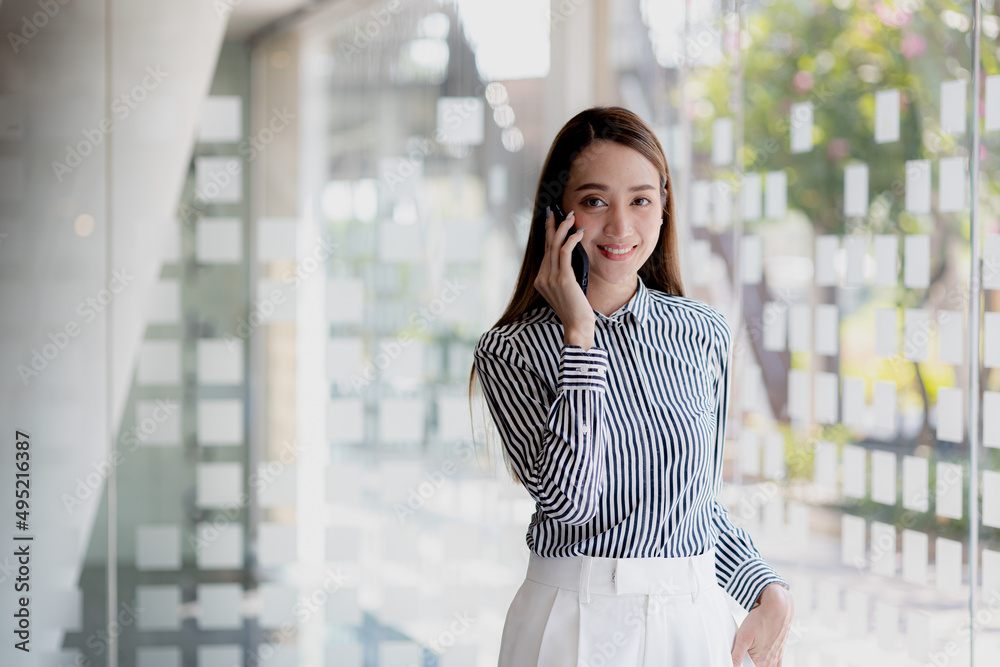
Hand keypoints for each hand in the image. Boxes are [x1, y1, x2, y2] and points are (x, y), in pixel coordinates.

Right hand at [534, 207, 594, 342]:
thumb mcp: (566, 291)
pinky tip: (579, 233)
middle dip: (552, 226)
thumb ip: (563, 276)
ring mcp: (550, 278)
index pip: (545, 252)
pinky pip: (565, 252)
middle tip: (556, 211)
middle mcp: (542, 278)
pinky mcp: (562, 278)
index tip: (553, 221)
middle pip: (547, 245)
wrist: (577, 326)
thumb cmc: (576, 310)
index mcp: (540, 280)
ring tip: (571, 216)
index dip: (549, 235)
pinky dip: (572, 240)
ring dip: (563, 228)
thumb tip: (570, 257)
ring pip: (555, 246)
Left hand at [731, 583, 792, 666]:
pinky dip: (770, 665)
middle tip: (744, 657)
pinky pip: (777, 664)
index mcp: (762, 662)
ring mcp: (777, 657)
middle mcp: (771, 662)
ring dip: (759, 664)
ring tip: (753, 658)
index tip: (738, 662)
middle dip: (750, 664)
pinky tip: (765, 661)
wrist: (777, 608)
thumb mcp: (743, 637)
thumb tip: (730, 666)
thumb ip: (736, 655)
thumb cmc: (760, 620)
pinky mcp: (780, 650)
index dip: (743, 666)